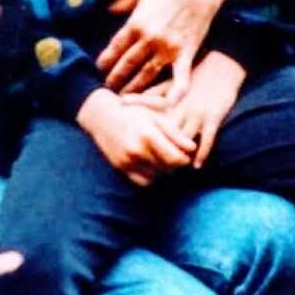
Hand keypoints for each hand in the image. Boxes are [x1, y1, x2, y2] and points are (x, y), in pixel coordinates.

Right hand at [76, 88, 196, 185]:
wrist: (102, 117)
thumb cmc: (132, 112)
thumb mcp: (155, 117)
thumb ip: (175, 134)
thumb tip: (193, 149)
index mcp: (148, 135)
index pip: (175, 158)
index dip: (185, 158)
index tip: (187, 154)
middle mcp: (137, 151)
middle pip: (167, 168)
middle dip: (175, 163)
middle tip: (175, 154)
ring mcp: (127, 161)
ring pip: (156, 176)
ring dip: (163, 170)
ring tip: (162, 156)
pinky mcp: (120, 168)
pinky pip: (143, 181)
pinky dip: (150, 175)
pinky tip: (151, 163)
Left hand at [97, 0, 234, 101]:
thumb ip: (122, 2)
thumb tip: (107, 10)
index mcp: (136, 23)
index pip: (114, 48)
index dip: (105, 61)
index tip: (99, 69)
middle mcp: (150, 39)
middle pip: (127, 65)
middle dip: (115, 79)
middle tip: (108, 88)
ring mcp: (169, 49)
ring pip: (147, 75)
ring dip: (134, 89)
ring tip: (125, 99)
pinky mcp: (186, 54)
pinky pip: (180, 79)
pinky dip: (174, 94)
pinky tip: (166, 105)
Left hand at [129, 50, 244, 167]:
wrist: (222, 68)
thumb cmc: (195, 76)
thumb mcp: (173, 83)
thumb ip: (153, 93)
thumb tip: (128, 100)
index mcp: (170, 97)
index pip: (148, 105)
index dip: (135, 108)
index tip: (122, 119)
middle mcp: (181, 106)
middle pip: (165, 131)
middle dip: (156, 147)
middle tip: (147, 164)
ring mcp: (197, 113)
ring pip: (184, 139)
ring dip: (178, 156)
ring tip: (171, 171)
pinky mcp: (213, 118)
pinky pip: (207, 140)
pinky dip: (202, 154)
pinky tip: (196, 166)